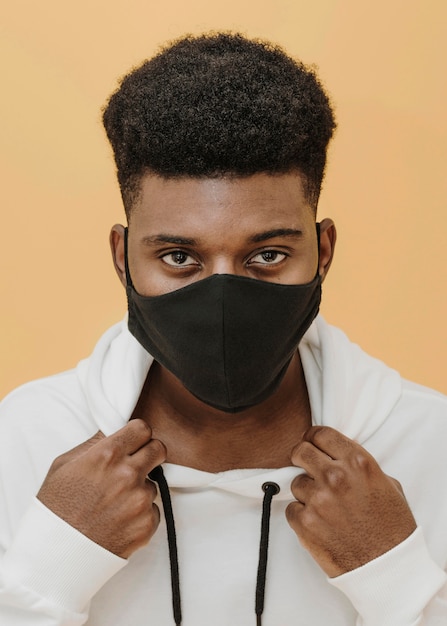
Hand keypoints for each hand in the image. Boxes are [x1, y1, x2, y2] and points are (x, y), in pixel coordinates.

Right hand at [37, 419, 165, 557]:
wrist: (54, 557)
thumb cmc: (55, 508)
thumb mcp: (64, 465)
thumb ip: (94, 444)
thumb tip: (115, 432)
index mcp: (107, 455)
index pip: (143, 428)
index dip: (138, 435)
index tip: (134, 442)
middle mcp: (128, 474)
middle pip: (159, 449)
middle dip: (148, 454)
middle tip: (135, 466)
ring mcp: (140, 500)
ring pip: (154, 483)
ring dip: (140, 488)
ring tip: (114, 503)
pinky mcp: (147, 524)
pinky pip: (153, 510)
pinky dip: (140, 514)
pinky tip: (118, 520)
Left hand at [286, 426, 416, 576]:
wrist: (389, 569)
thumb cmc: (393, 529)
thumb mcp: (388, 485)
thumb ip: (361, 467)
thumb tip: (341, 458)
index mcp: (358, 462)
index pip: (321, 433)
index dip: (313, 437)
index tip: (311, 443)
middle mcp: (336, 476)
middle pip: (300, 450)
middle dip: (301, 457)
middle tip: (306, 467)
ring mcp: (318, 498)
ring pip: (296, 482)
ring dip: (306, 492)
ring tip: (324, 507)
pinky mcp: (305, 522)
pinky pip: (291, 509)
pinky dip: (301, 516)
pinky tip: (319, 524)